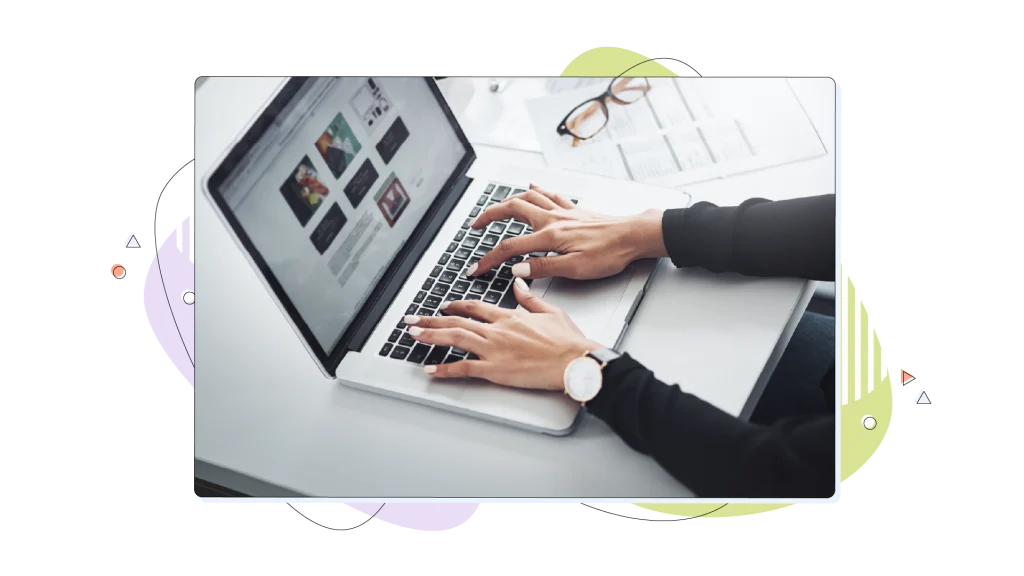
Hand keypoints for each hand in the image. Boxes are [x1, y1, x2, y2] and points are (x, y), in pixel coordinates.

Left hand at [404, 278, 601, 390]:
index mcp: (509, 316)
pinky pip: (464, 368)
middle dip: (430, 319)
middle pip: (457, 321)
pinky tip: (431, 369)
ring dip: (431, 336)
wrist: (575, 360)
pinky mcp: (495, 370)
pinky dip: (445, 369)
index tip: (444, 306)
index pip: (475, 307)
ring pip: (455, 339)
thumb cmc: (568, 341)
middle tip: (412, 320)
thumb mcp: (550, 311)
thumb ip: (530, 298)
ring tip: (412, 335)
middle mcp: (497, 330)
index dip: (456, 306)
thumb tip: (519, 283)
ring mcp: (494, 350)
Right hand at [467, 184, 667, 280]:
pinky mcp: (574, 210)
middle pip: (511, 209)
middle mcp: (553, 219)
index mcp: (550, 236)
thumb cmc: (610, 254)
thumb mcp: (575, 269)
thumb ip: (542, 267)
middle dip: (488, 216)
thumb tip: (516, 269)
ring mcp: (563, 212)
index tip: (476, 268)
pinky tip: (531, 185)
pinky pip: (550, 193)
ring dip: (507, 200)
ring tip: (495, 208)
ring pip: (528, 197)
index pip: (510, 248)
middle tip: (474, 225)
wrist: (634, 236)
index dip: (489, 259)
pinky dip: (536, 189)